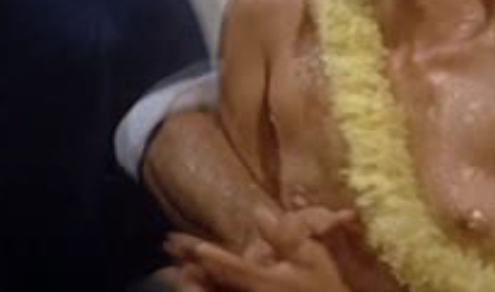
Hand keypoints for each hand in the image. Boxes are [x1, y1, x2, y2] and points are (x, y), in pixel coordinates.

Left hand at [165, 206, 356, 291]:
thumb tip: (258, 210)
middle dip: (190, 276)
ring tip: (178, 273)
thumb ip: (285, 235)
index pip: (229, 267)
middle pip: (211, 290)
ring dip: (196, 288)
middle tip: (170, 257)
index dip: (206, 255)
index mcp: (263, 283)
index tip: (184, 244)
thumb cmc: (324, 288)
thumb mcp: (312, 258)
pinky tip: (202, 286)